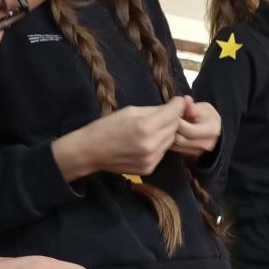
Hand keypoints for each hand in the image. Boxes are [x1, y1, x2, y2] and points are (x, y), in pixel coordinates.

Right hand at [53, 98, 185, 180]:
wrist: (91, 151)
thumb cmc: (107, 127)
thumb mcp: (130, 111)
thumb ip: (154, 110)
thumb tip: (173, 107)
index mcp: (145, 127)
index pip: (173, 113)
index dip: (178, 105)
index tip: (178, 101)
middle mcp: (151, 145)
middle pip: (174, 127)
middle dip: (171, 119)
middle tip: (163, 114)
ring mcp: (151, 159)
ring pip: (170, 140)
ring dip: (165, 132)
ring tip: (151, 129)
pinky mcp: (149, 168)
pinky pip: (162, 152)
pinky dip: (158, 145)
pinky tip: (145, 142)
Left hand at [171, 97, 221, 156]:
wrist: (212, 128)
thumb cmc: (207, 116)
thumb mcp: (203, 108)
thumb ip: (192, 106)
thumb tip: (186, 100)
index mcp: (211, 130)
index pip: (189, 130)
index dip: (178, 122)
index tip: (172, 115)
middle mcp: (207, 143)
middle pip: (181, 140)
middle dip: (172, 129)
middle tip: (167, 120)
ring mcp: (199, 151)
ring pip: (176, 146)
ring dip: (169, 136)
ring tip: (168, 125)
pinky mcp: (191, 154)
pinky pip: (176, 149)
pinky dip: (170, 141)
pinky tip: (169, 133)